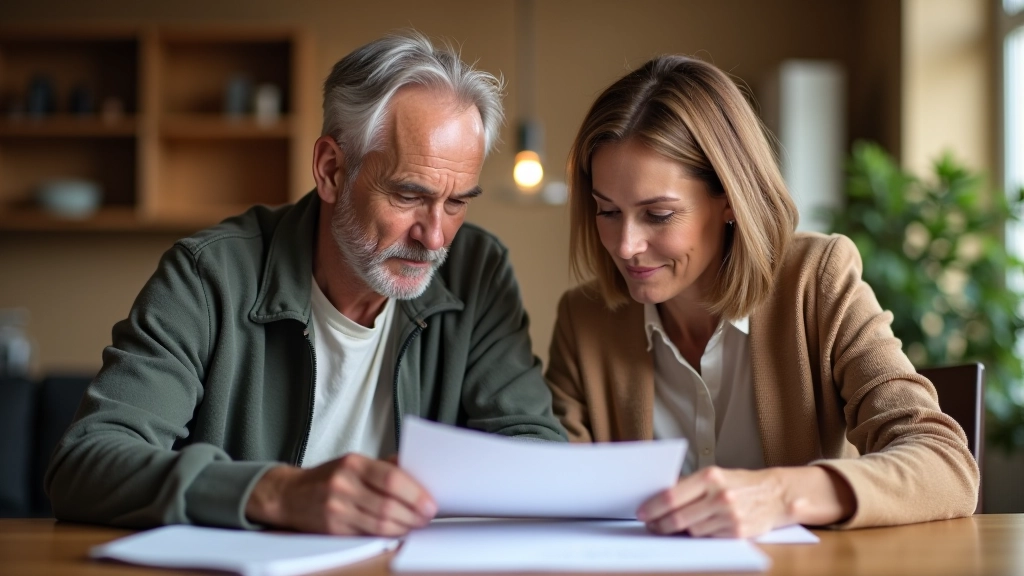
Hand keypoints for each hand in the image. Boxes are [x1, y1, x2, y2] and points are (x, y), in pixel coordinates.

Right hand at [245, 453, 436, 535]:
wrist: (289, 494)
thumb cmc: (326, 478)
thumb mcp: (353, 462)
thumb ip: (383, 466)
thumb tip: (416, 470)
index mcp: (353, 464)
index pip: (392, 478)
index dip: (415, 493)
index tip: (430, 502)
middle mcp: (344, 485)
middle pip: (388, 504)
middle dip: (413, 514)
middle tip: (426, 516)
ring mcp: (337, 508)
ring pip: (379, 523)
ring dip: (403, 527)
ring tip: (415, 524)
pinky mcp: (333, 528)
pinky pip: (366, 534)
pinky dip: (386, 534)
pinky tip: (396, 531)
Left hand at [637, 466, 854, 537]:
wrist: (776, 494)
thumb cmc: (739, 483)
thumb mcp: (715, 476)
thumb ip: (689, 486)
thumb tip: (658, 498)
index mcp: (710, 476)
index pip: (671, 496)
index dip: (652, 507)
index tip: (641, 512)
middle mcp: (720, 496)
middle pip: (678, 517)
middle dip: (660, 524)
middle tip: (650, 525)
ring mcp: (729, 516)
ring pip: (691, 530)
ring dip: (678, 531)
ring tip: (670, 527)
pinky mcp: (737, 533)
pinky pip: (707, 538)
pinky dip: (697, 536)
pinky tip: (694, 530)